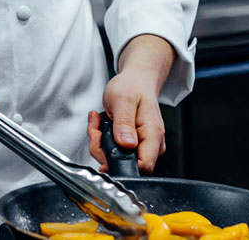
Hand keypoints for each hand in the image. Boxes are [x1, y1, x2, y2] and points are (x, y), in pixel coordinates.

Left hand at [87, 34, 172, 173]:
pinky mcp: (132, 145)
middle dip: (103, 149)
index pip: (143, 166)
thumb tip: (126, 144)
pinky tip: (100, 124)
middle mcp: (151, 144)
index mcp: (152, 134)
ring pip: (116, 159)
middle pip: (126, 165)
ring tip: (97, 122)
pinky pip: (113, 151)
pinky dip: (101, 140)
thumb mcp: (123, 100)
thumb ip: (124, 123)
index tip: (103, 146)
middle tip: (96, 128)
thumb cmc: (133, 86)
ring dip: (99, 143)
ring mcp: (142, 145)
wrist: (136, 81)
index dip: (121, 164)